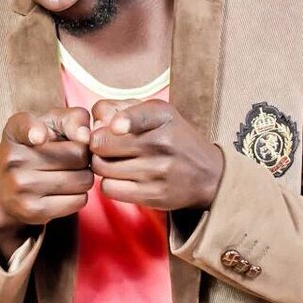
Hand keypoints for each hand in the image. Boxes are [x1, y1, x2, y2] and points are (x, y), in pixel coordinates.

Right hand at [0, 107, 92, 258]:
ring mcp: (21, 186)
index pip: (25, 126)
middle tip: (71, 159)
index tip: (40, 137)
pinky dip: (80, 195)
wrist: (4, 192)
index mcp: (14, 130)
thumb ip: (73, 118)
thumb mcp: (50, 125)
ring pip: (83, 179)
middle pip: (78, 154)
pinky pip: (79, 200)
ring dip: (84, 177)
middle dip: (83, 157)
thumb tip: (85, 137)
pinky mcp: (33, 211)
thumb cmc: (37, 150)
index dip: (35, 130)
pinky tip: (64, 191)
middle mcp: (13, 158)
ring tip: (68, 174)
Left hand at [88, 98, 224, 210]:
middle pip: (102, 143)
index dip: (116, 121)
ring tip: (115, 161)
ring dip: (102, 164)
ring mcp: (158, 171)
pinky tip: (120, 178)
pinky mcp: (153, 195)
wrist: (209, 174)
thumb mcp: (156, 113)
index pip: (136, 115)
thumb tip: (94, 123)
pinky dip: (109, 183)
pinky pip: (109, 189)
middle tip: (106, 146)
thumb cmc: (173, 138)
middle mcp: (162, 142)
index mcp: (163, 116)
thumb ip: (120, 107)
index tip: (115, 127)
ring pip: (102, 167)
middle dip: (97, 144)